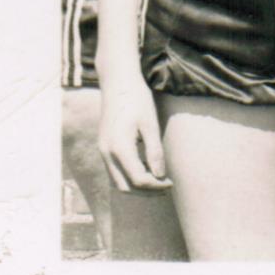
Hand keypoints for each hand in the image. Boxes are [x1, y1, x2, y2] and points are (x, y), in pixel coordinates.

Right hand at [98, 77, 170, 192]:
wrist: (118, 82)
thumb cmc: (137, 100)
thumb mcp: (150, 124)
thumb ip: (154, 151)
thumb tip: (160, 176)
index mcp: (119, 148)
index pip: (138, 179)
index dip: (156, 186)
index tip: (171, 183)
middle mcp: (106, 153)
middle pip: (124, 187)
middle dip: (145, 191)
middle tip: (166, 186)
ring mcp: (103, 151)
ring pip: (117, 181)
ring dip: (137, 185)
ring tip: (158, 180)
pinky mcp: (104, 147)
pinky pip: (115, 171)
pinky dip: (129, 176)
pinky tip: (146, 168)